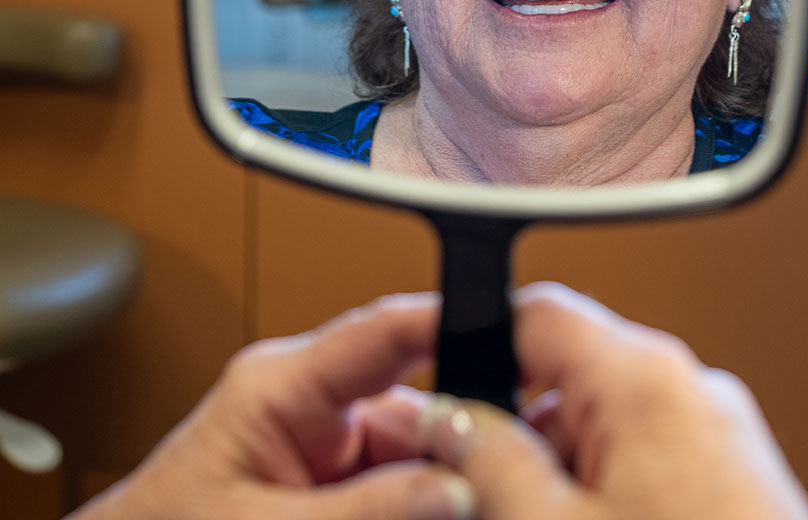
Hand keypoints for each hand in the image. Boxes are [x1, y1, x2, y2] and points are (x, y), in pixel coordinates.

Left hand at [67, 293, 471, 519]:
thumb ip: (360, 509)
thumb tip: (454, 487)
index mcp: (280, 384)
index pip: (381, 331)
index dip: (450, 319)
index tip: (516, 328)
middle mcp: (313, 402)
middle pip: (418, 403)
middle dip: (461, 441)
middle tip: (498, 477)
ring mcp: (328, 442)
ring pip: (418, 451)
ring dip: (445, 482)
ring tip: (470, 502)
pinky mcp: (335, 480)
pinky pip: (400, 482)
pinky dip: (424, 503)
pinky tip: (441, 509)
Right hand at [418, 282, 807, 519]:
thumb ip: (492, 458)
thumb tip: (452, 419)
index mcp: (648, 379)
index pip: (537, 313)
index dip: (470, 333)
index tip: (428, 368)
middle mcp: (692, 392)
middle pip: (568, 377)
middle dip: (513, 428)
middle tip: (477, 489)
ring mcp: (721, 438)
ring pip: (604, 427)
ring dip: (556, 471)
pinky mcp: (735, 483)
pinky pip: (646, 462)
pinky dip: (603, 492)